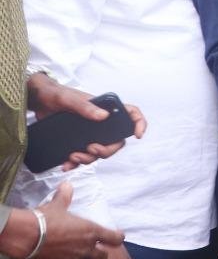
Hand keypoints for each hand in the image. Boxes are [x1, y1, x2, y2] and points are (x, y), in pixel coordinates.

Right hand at [1, 182, 122, 258]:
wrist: (26, 236)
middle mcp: (86, 249)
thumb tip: (67, 184)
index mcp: (91, 232)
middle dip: (99, 255)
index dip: (116, 238)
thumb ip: (65, 196)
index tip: (116, 238)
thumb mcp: (57, 205)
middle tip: (93, 251)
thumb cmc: (45, 218)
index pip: (115, 238)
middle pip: (103, 258)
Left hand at [27, 74, 146, 169]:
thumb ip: (85, 106)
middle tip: (91, 149)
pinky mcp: (77, 141)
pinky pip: (83, 156)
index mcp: (105, 108)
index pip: (130, 114)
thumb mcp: (68, 99)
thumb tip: (104, 116)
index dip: (139, 124)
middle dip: (106, 150)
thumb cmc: (55, 94)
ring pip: (100, 151)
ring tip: (73, 156)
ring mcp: (90, 132)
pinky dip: (76, 163)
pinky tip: (67, 164)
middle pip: (116, 141)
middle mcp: (101, 121)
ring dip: (89, 158)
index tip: (138, 135)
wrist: (38, 101)